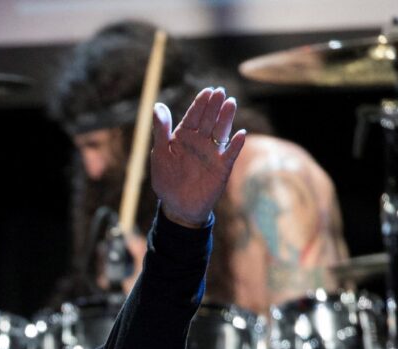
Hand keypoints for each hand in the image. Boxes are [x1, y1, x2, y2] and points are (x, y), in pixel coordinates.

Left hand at [150, 87, 244, 227]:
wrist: (178, 207)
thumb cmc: (167, 181)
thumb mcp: (160, 155)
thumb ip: (161, 131)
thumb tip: (157, 106)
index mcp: (184, 136)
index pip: (193, 116)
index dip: (200, 103)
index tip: (207, 91)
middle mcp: (200, 141)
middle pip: (209, 120)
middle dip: (214, 106)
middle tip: (220, 92)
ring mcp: (212, 153)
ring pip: (221, 132)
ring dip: (226, 118)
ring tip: (231, 104)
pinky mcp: (222, 167)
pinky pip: (230, 154)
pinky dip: (236, 145)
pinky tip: (240, 135)